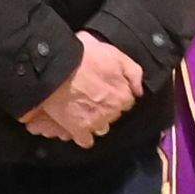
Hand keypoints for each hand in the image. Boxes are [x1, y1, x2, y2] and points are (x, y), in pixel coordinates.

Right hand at [22, 32, 145, 147]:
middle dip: (106, 107)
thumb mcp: (114, 53)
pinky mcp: (79, 129)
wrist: (55, 65)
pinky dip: (81, 135)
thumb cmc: (83, 55)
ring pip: (102, 128)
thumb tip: (139, 90)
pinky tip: (76, 126)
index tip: (104, 88)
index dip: (115, 93)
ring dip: (95, 121)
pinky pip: (85, 141)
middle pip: (114, 114)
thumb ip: (132, 71)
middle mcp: (113, 111)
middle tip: (90, 96)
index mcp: (123, 94)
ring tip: (81, 110)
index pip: (126, 101)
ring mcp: (96, 122)